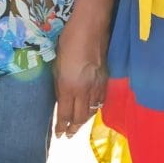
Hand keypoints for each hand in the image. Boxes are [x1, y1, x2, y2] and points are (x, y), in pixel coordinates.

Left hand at [53, 1, 110, 136]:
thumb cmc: (68, 42)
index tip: (58, 134)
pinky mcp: (106, 80)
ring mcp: (97, 86)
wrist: (91, 27)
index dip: (61, 126)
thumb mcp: (57, 65)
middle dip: (73, 128)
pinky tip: (91, 110)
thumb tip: (61, 99)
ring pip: (91, 111)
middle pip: (79, 117)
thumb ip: (60, 85)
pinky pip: (100, 101)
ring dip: (84, 121)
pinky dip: (94, 109)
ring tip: (78, 126)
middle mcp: (84, 91)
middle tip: (68, 135)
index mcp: (68, 87)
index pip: (65, 114)